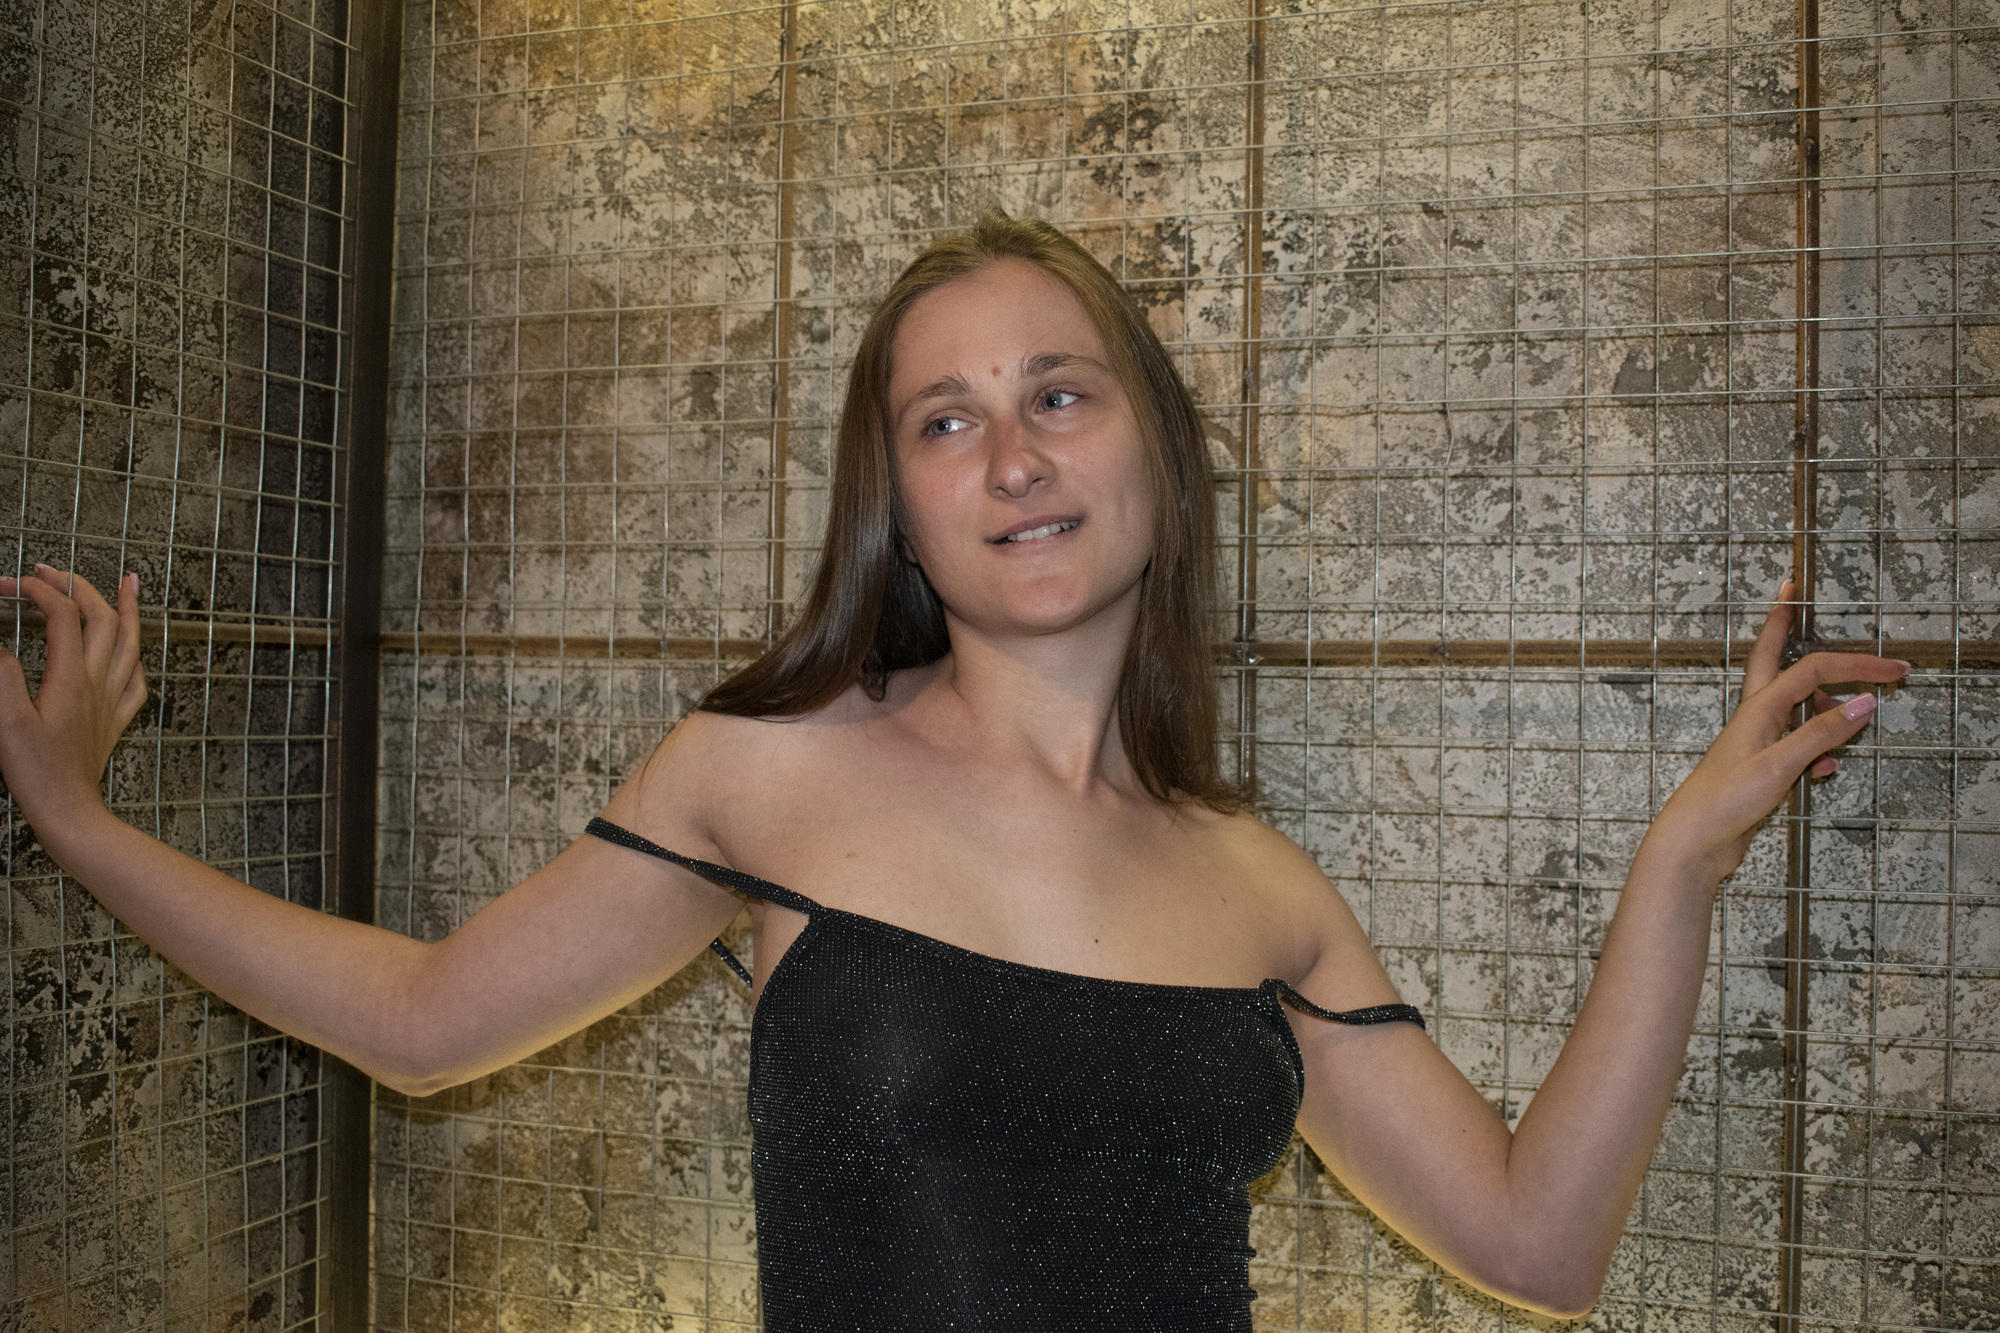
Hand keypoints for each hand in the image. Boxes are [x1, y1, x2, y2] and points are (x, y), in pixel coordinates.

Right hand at [0, 564, 149, 830]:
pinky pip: (137, 677)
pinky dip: (136, 652)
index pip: (62, 615)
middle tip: (53, 570)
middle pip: (101, 619)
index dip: (38, 590)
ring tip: (128, 582)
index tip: (11, 582)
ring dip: (126, 608)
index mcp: (70, 677)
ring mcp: (112, 699)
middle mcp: (98, 682)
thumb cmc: (34, 770)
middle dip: (79, 586)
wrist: (68, 808)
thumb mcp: (5, 720)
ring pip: (130, 642)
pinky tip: (134, 647)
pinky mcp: (116, 719)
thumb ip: (2, 676)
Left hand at [1650, 580, 1909, 883]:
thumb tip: (1864, 702)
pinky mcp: (1759, 765)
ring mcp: (1755, 740)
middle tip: (1791, 595)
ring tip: (1852, 727)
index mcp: (1759, 708)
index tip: (1896, 668)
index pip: (1814, 670)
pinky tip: (1827, 770)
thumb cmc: (1726, 801)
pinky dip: (1817, 749)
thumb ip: (1821, 733)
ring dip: (1823, 708)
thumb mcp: (1781, 766)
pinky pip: (1795, 743)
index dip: (1857, 665)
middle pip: (1774, 660)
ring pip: (1793, 705)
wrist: (1694, 842)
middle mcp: (1755, 717)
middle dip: (1784, 626)